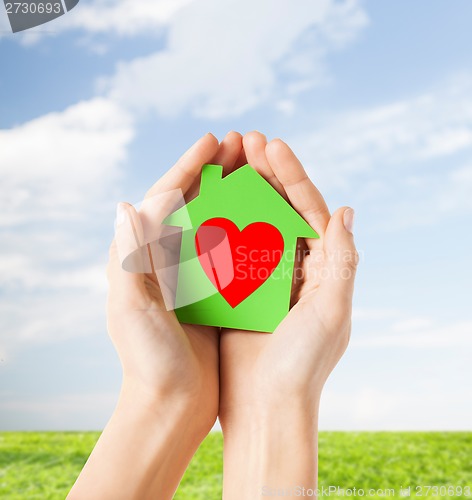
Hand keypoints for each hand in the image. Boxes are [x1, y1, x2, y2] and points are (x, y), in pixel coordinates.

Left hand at [69, 132, 244, 499]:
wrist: (171, 404)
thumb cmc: (148, 361)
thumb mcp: (131, 309)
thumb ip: (127, 259)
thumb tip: (125, 204)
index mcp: (142, 258)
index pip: (164, 198)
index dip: (188, 166)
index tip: (214, 140)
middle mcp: (166, 260)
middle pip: (192, 202)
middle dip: (215, 170)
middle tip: (242, 143)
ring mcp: (193, 274)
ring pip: (215, 221)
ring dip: (235, 192)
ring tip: (257, 168)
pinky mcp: (214, 292)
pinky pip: (233, 249)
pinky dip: (248, 228)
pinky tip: (268, 216)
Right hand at [218, 132, 357, 496]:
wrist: (266, 408)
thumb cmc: (302, 364)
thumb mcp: (332, 311)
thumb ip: (343, 260)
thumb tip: (346, 209)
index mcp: (323, 268)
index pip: (309, 208)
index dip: (291, 175)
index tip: (269, 145)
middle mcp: (296, 268)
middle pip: (280, 208)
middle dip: (264, 173)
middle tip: (243, 141)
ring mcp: (264, 277)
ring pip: (252, 223)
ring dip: (239, 191)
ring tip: (223, 161)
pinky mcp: (238, 291)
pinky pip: (228, 249)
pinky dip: (219, 224)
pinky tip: (204, 203)